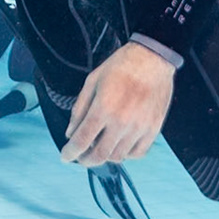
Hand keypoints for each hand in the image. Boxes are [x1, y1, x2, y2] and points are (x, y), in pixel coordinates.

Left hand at [60, 42, 175, 166]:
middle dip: (85, 160)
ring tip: (100, 146)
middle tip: (81, 157)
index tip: (65, 156)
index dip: (70, 153)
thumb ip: (80, 109)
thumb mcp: (92, 81)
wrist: (152, 58)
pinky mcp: (153, 129)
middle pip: (99, 155)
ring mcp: (139, 127)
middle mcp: (121, 121)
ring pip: (118, 156)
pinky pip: (137, 153)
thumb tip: (71, 132)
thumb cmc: (121, 66)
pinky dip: (126, 154)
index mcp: (103, 108)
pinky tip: (120, 144)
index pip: (82, 141)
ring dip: (105, 156)